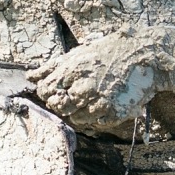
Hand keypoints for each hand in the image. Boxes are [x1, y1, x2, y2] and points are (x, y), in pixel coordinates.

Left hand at [27, 25, 174, 130]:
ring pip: (75, 118)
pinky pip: (95, 123)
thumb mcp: (79, 53)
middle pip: (58, 106)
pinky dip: (95, 117)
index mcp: (72, 70)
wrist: (144, 55)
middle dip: (61, 103)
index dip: (49, 92)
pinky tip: (101, 104)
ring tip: (90, 99)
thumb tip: (30, 77)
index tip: (58, 89)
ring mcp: (99, 102)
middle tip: (74, 96)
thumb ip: (52, 66)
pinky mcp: (114, 113)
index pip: (44, 91)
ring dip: (78, 111)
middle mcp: (84, 87)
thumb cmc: (109, 52)